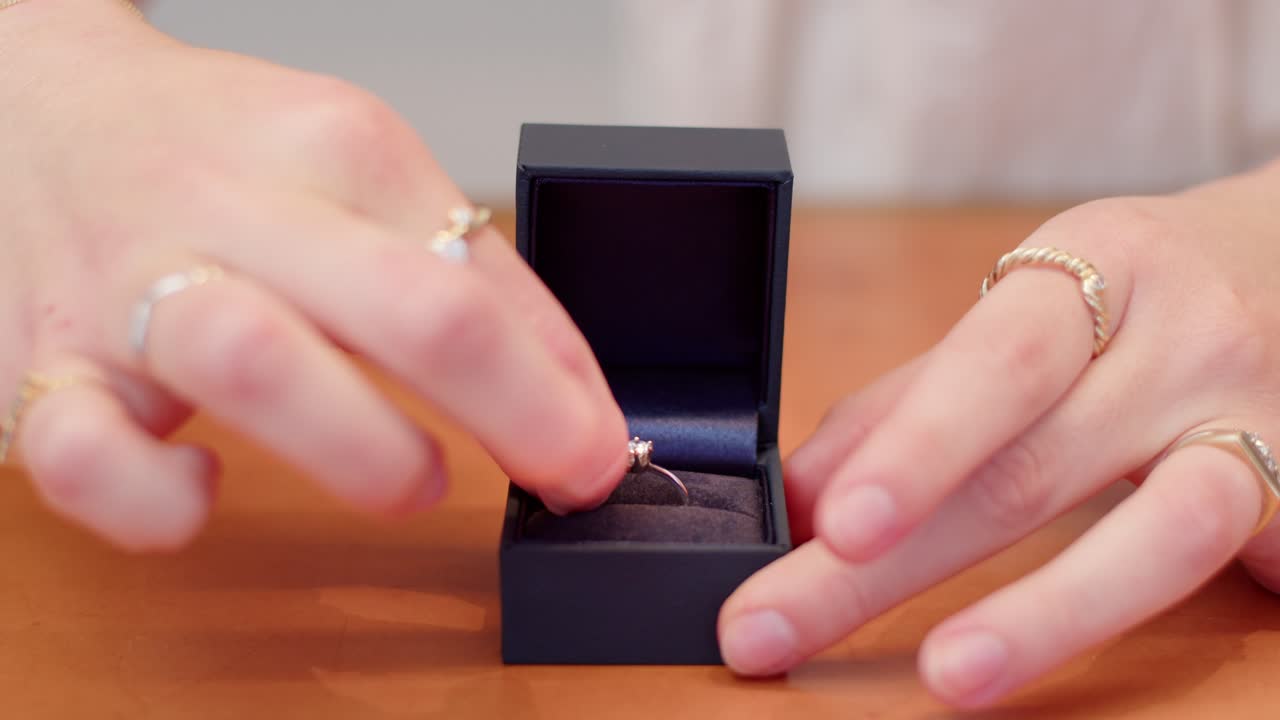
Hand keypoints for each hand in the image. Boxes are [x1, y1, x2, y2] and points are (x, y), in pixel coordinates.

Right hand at [0, 1, 626, 548]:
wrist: (39, 106)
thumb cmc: (220, 155)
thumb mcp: (360, 171)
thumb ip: (470, 276)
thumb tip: (572, 396)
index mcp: (338, 151)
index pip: (482, 270)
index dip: (564, 384)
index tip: (599, 449)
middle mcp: (242, 209)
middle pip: (409, 312)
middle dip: (518, 414)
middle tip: (563, 471)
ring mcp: (135, 287)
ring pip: (258, 365)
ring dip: (365, 449)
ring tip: (410, 479)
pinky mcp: (50, 365)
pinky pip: (88, 458)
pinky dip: (160, 499)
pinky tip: (206, 488)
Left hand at [717, 167, 1279, 706]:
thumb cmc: (1152, 292)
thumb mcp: (1039, 310)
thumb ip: (917, 402)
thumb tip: (799, 501)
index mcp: (1095, 272)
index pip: (992, 366)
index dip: (911, 450)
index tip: (825, 527)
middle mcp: (1185, 343)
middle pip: (1031, 467)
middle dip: (885, 567)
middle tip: (772, 629)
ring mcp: (1262, 426)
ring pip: (1161, 533)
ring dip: (1045, 616)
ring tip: (948, 678)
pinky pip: (1236, 565)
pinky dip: (1145, 613)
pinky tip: (1058, 658)